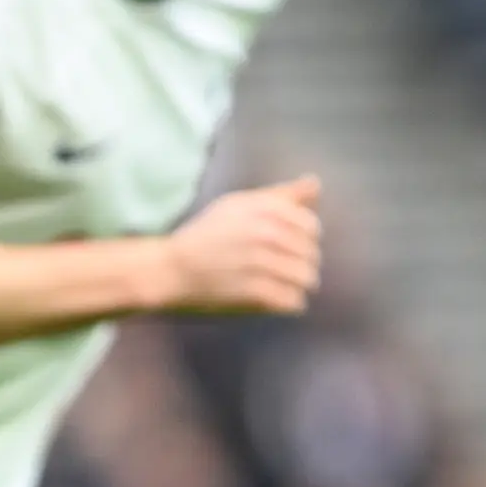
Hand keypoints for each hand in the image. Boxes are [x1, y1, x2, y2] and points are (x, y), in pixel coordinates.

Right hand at [143, 176, 321, 313]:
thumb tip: (315, 182)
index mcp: (264, 209)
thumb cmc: (206, 235)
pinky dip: (287, 303)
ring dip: (297, 286)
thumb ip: (280, 195)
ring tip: (280, 286)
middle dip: (301, 264)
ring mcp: (260, 263)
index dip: (303, 240)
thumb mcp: (239, 204)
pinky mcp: (254, 293)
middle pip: (311, 255)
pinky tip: (273, 300)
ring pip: (306, 279)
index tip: (286, 248)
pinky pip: (293, 301)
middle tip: (279, 271)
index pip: (311, 227)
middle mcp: (265, 233)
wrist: (170, 269)